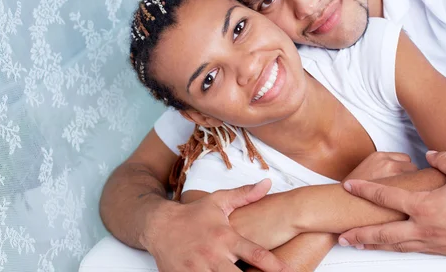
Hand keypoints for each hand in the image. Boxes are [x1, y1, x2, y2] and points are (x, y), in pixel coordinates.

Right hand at [144, 179, 292, 270]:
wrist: (158, 225)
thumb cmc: (193, 214)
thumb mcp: (218, 202)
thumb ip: (244, 195)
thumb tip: (267, 183)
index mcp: (225, 237)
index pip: (255, 253)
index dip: (273, 265)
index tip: (287, 270)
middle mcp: (213, 255)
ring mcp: (198, 269)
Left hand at [338, 151, 445, 256]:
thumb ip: (441, 160)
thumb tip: (430, 154)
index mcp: (425, 204)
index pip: (387, 196)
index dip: (365, 190)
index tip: (349, 186)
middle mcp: (426, 226)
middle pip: (384, 232)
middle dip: (360, 233)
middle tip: (342, 236)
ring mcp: (436, 242)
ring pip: (399, 246)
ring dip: (377, 245)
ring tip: (360, 245)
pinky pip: (418, 250)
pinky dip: (402, 249)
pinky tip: (395, 248)